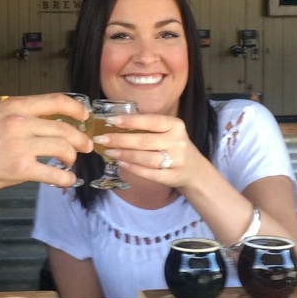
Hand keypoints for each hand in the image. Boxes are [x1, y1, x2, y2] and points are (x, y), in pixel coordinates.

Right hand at [0, 93, 92, 191]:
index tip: (85, 115)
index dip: (75, 108)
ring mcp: (21, 146)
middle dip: (80, 139)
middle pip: (64, 129)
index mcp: (14, 107)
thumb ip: (19, 119)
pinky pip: (52, 174)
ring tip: (70, 164)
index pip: (55, 101)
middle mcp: (20, 122)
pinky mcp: (19, 168)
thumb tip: (43, 127)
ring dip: (71, 158)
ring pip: (62, 149)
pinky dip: (64, 178)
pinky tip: (66, 180)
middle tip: (86, 146)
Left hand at [91, 112, 205, 187]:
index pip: (151, 121)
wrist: (194, 170)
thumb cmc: (174, 146)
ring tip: (109, 151)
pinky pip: (149, 173)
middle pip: (144, 141)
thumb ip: (149, 126)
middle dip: (120, 140)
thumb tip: (116, 122)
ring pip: (145, 158)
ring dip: (124, 155)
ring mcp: (176, 161)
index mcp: (176, 125)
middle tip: (102, 139)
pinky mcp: (172, 177)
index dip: (130, 121)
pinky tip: (121, 163)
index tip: (110, 120)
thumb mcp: (168, 131)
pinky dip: (133, 168)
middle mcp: (178, 142)